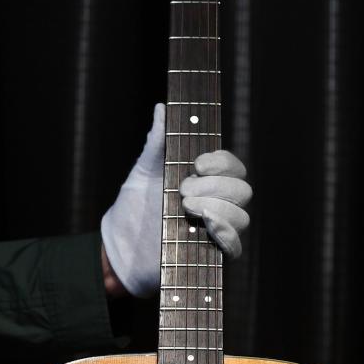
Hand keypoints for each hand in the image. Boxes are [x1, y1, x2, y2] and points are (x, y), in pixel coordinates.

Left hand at [100, 102, 251, 296]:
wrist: (121, 248)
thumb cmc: (134, 207)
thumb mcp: (142, 172)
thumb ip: (156, 143)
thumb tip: (161, 109)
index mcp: (206, 180)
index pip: (232, 166)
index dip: (222, 162)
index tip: (198, 165)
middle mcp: (217, 203)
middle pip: (242, 190)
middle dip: (215, 187)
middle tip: (183, 192)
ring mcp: (217, 229)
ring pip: (242, 216)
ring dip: (219, 210)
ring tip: (187, 209)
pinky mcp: (212, 255)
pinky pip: (235, 248)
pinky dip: (226, 235)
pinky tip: (206, 228)